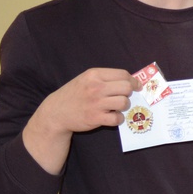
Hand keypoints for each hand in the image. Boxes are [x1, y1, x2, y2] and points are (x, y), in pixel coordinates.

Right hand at [23, 67, 140, 173]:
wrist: (56, 112)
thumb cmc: (74, 94)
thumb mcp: (86, 79)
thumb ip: (105, 78)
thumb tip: (130, 81)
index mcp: (94, 74)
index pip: (123, 74)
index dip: (133, 81)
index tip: (136, 86)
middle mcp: (95, 87)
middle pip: (127, 88)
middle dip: (129, 93)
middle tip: (123, 97)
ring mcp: (96, 103)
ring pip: (124, 103)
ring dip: (124, 106)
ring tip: (116, 107)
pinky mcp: (95, 118)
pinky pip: (117, 118)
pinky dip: (118, 119)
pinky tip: (112, 117)